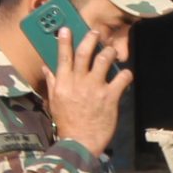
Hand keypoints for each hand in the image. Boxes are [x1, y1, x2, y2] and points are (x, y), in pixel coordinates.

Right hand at [48, 27, 132, 156]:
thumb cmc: (67, 123)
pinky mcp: (110, 97)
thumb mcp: (54, 102)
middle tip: (96, 32)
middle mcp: (78, 82)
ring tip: (113, 51)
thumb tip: (46, 67)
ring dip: (110, 52)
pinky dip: (126, 74)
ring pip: (104, 60)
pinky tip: (126, 75)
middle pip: (85, 53)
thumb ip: (52, 82)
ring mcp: (94, 89)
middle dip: (91, 39)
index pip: (63, 57)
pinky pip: (121, 79)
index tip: (66, 28)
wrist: (80, 143)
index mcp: (63, 83)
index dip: (64, 41)